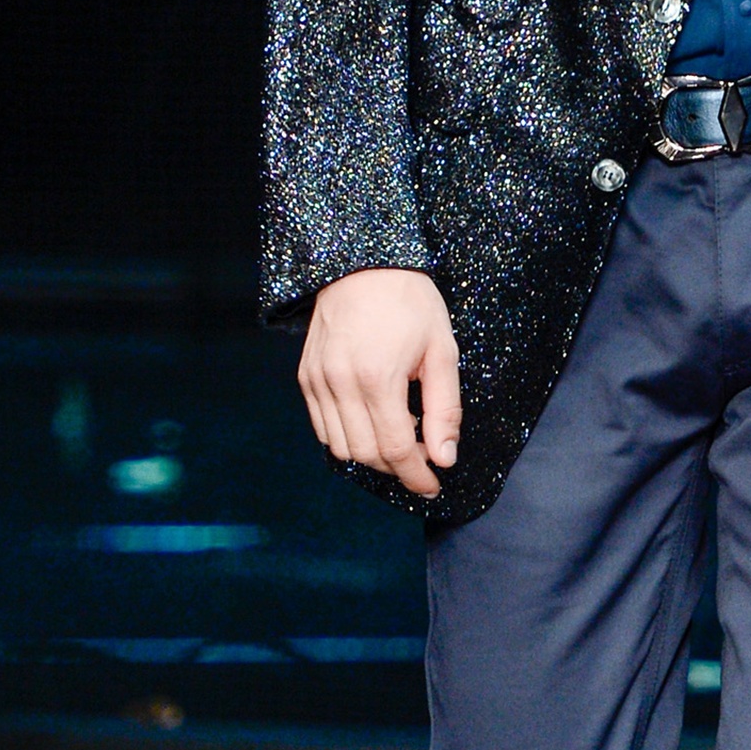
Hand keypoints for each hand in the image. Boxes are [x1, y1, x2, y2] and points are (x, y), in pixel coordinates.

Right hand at [298, 269, 460, 497]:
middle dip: (396, 468)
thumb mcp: (442, 351)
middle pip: (366, 455)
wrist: (362, 264)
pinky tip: (372, 421)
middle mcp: (340, 383)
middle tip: (421, 458)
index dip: (415, 476)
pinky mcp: (306, 377)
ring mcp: (317, 381)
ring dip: (372, 455)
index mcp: (378, 377)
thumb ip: (444, 409)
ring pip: (340, 447)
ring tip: (399, 435)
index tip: (432, 485)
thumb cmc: (409, 302)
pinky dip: (348, 438)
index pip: (394, 450)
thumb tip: (444, 457)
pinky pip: (323, 428)